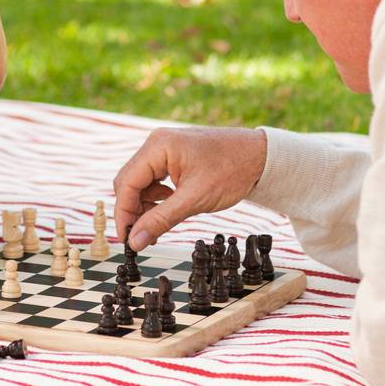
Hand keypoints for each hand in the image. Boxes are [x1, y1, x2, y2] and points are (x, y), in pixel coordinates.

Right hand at [113, 126, 267, 250]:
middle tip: (140, 238)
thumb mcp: (194, 200)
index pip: (127, 183)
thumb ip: (161, 220)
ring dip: (145, 206)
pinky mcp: (174, 156)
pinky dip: (157, 198)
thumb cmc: (232, 171)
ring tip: (155, 229)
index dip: (124, 214)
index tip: (126, 239)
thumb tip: (135, 241)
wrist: (260, 156)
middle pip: (130, 181)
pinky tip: (167, 211)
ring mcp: (165, 148)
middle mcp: (157, 143)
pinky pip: (154, 179)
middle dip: (133, 211)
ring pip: (141, 182)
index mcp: (159, 147)